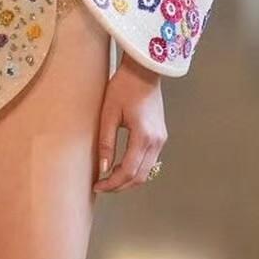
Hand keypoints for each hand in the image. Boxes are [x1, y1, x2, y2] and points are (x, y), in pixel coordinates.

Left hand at [94, 52, 166, 192]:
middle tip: (102, 187)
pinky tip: (121, 166)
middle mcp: (156, 141)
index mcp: (143, 136)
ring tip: (109, 179)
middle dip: (120, 186)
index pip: (129, 171)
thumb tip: (103, 169)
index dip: (112, 183)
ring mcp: (161, 139)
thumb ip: (106, 143)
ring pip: (147, 172)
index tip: (97, 186)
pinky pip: (150, 161)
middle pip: (140, 177)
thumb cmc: (124, 87)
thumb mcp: (108, 114)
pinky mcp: (160, 136)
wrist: (143, 72)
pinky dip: (136, 169)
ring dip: (128, 179)